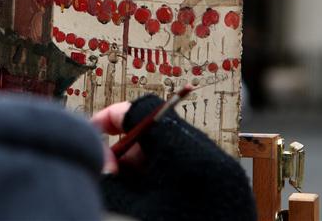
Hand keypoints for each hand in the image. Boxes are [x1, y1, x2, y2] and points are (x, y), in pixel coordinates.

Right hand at [98, 94, 256, 220]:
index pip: (146, 111)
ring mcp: (227, 184)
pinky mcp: (230, 202)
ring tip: (128, 201)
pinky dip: (164, 188)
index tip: (91, 137)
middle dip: (127, 152)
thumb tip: (100, 159)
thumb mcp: (126, 213)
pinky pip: (191, 179)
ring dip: (143, 173)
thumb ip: (108, 182)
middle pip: (161, 134)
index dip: (113, 118)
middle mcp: (215, 163)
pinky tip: (147, 209)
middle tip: (106, 178)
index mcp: (190, 159)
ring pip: (174, 158)